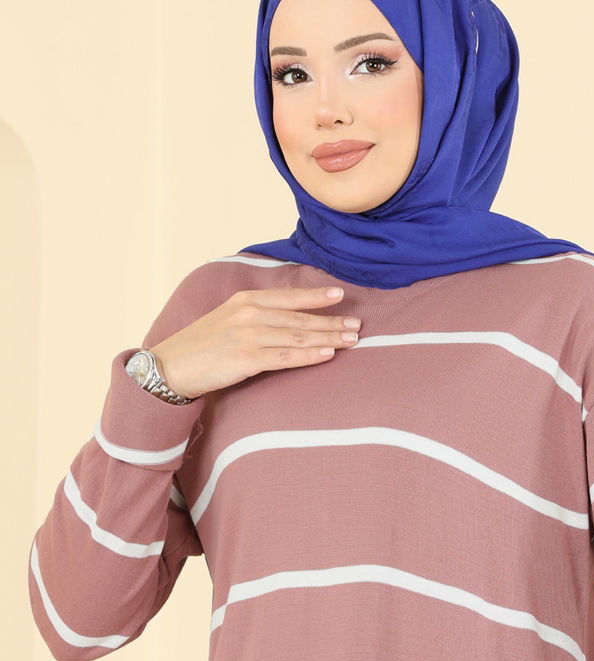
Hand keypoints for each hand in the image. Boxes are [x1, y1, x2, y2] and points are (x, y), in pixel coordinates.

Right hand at [149, 286, 360, 399]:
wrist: (170, 366)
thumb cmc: (199, 346)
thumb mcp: (226, 319)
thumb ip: (253, 315)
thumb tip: (284, 321)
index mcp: (245, 300)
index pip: (289, 296)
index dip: (316, 296)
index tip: (340, 294)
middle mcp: (249, 313)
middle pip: (300, 318)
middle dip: (332, 321)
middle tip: (357, 325)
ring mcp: (249, 336)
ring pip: (298, 336)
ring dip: (328, 337)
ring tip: (351, 340)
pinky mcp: (247, 359)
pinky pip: (286, 357)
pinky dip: (310, 355)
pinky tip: (328, 354)